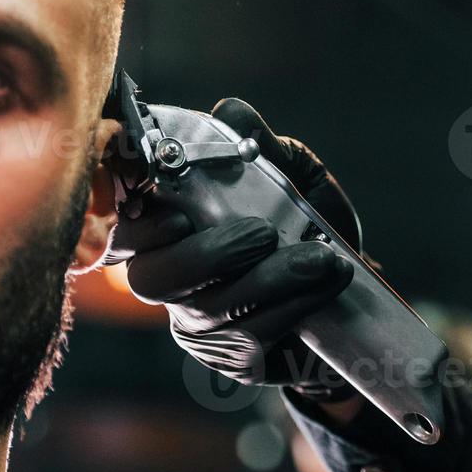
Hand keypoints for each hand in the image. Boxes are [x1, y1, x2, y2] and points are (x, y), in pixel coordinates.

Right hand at [105, 99, 358, 394]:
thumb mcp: (292, 178)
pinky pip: (248, 340)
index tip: (178, 215)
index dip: (134, 223)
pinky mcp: (230, 358)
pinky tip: (324, 284)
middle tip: (262, 234)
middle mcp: (169, 277)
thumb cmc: (304, 226)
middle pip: (151, 278)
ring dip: (267, 281)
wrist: (349, 292)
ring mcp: (196, 324)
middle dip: (208, 255)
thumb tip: (231, 112)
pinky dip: (291, 307)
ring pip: (207, 310)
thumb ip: (260, 148)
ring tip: (317, 259)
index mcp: (167, 227)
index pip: (121, 227)